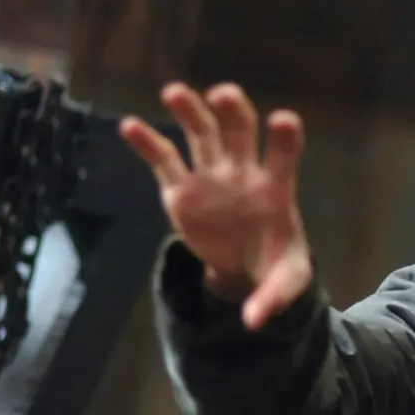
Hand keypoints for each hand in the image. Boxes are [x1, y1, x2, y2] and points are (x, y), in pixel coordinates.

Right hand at [120, 82, 311, 329]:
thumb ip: (273, 297)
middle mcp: (243, 173)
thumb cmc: (275, 265)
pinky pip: (164, 161)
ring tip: (174, 92)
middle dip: (232, 112)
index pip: (283, 156)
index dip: (284, 138)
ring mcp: (210, 177)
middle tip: (222, 94)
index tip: (282, 120)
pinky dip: (148, 143)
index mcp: (275, 189)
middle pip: (239, 132)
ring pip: (201, 135)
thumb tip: (253, 322)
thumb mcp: (285, 284)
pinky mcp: (181, 190)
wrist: (245, 266)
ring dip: (190, 111)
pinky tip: (129, 126)